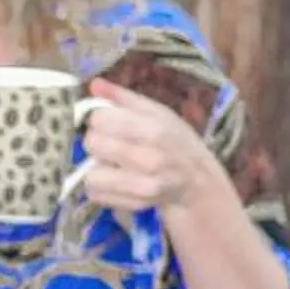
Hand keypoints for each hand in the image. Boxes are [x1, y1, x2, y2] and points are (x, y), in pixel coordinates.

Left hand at [74, 78, 229, 218]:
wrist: (197, 180)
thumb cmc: (175, 141)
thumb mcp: (157, 111)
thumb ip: (123, 97)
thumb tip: (94, 84)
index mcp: (152, 129)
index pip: (100, 119)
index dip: (98, 118)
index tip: (107, 122)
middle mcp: (148, 159)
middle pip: (92, 144)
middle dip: (95, 141)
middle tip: (108, 143)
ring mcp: (142, 185)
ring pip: (91, 174)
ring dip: (95, 167)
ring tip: (110, 163)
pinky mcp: (135, 204)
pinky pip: (96, 194)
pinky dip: (99, 186)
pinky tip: (113, 179)